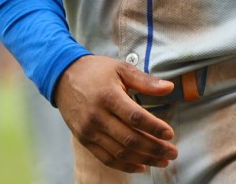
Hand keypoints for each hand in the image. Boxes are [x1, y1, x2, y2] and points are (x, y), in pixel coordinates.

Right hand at [53, 55, 178, 173]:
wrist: (62, 77)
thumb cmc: (95, 71)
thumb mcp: (120, 68)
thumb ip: (145, 80)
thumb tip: (169, 87)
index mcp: (108, 96)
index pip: (135, 117)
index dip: (154, 127)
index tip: (170, 134)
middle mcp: (97, 116)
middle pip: (130, 139)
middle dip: (155, 148)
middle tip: (173, 152)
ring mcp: (89, 130)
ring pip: (120, 152)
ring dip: (144, 159)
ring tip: (163, 161)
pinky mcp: (84, 139)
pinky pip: (106, 158)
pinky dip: (125, 166)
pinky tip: (142, 166)